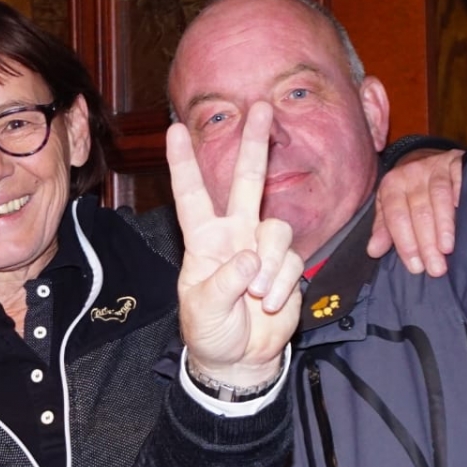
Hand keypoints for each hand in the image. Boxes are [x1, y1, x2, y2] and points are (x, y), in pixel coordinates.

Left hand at [167, 102, 303, 388]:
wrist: (241, 359)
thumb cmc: (210, 331)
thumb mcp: (203, 310)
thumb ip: (223, 283)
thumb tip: (249, 259)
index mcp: (203, 240)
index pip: (192, 195)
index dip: (184, 163)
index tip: (174, 130)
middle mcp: (234, 234)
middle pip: (247, 181)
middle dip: (255, 144)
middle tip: (261, 107)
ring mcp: (262, 248)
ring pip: (277, 229)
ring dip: (270, 265)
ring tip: (257, 297)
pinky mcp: (287, 266)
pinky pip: (291, 261)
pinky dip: (281, 284)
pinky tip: (269, 305)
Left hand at [368, 148, 464, 275]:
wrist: (427, 157)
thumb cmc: (408, 191)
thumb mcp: (389, 206)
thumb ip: (384, 229)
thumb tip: (373, 251)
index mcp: (392, 185)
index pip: (396, 216)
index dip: (405, 243)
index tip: (415, 266)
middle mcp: (412, 173)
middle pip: (419, 211)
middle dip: (426, 242)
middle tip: (435, 268)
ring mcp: (435, 166)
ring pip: (440, 197)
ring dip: (444, 226)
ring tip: (447, 250)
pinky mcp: (457, 161)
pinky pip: (461, 179)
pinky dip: (463, 197)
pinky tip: (466, 217)